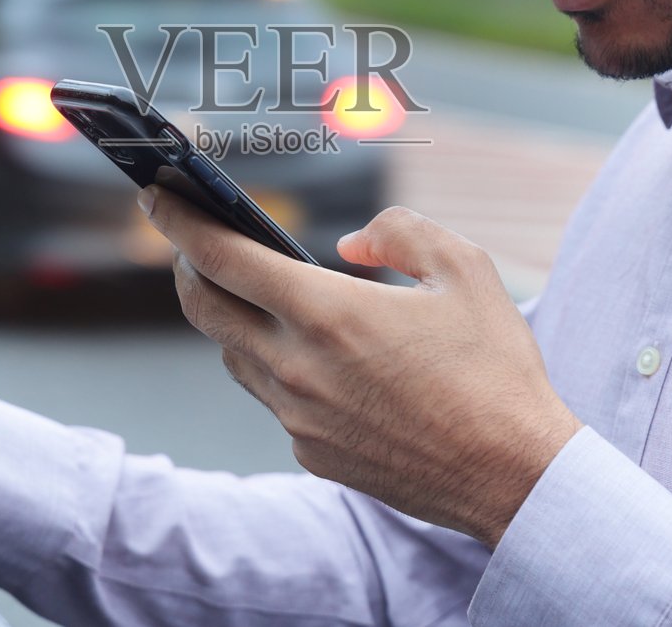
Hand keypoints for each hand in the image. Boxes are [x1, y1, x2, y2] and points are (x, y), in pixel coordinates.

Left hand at [141, 188, 581, 546]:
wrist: (514, 477)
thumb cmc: (496, 369)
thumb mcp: (464, 269)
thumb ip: (399, 232)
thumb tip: (350, 243)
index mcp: (327, 313)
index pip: (221, 256)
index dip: (180, 220)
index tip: (156, 195)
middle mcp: (296, 368)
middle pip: (204, 307)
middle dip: (188, 264)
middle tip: (194, 240)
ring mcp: (298, 418)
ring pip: (235, 354)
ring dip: (234, 318)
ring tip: (257, 292)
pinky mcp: (312, 453)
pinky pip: (274, 399)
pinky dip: (278, 367)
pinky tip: (316, 358)